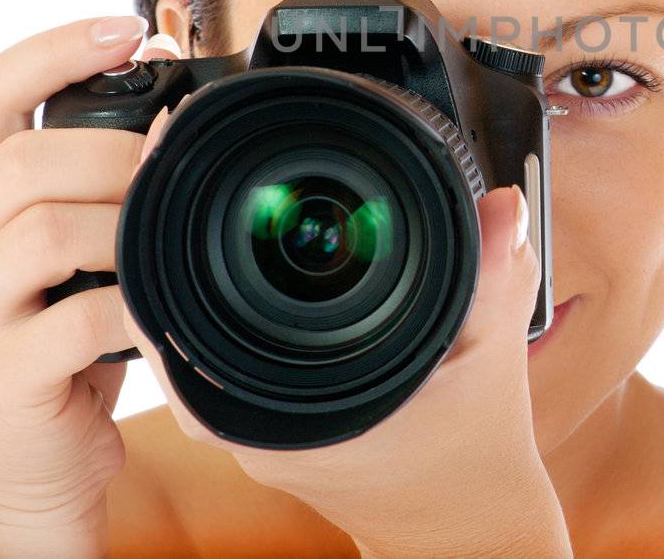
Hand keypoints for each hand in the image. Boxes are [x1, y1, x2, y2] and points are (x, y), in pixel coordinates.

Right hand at [0, 15, 173, 556]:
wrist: (28, 462)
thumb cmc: (70, 338)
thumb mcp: (83, 247)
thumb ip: (109, 182)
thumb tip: (181, 108)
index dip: (54, 48)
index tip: (129, 26)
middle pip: (20, 159)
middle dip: (111, 153)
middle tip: (171, 167)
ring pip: (40, 230)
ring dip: (124, 225)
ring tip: (169, 241)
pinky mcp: (2, 373)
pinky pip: (71, 323)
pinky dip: (133, 309)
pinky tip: (164, 311)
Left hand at [130, 162, 571, 557]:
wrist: (466, 525)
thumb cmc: (473, 458)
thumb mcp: (491, 358)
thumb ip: (493, 277)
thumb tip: (500, 204)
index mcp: (283, 413)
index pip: (179, 315)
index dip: (163, 231)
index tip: (163, 156)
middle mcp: (250, 422)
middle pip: (171, 309)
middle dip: (172, 223)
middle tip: (171, 144)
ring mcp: (252, 421)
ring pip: (189, 323)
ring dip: (191, 254)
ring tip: (192, 175)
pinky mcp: (266, 413)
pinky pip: (221, 338)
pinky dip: (224, 286)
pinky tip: (236, 236)